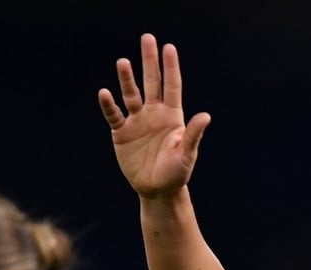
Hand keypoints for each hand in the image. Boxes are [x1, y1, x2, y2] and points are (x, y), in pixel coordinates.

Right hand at [99, 33, 211, 199]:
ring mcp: (137, 121)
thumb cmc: (177, 173)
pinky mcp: (121, 132)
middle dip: (149, 61)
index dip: (170, 67)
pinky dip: (109, 105)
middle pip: (151, 82)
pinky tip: (105, 93)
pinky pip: (114, 115)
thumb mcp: (187, 154)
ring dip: (126, 79)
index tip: (169, 47)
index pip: (172, 86)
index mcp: (172, 115)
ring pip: (131, 94)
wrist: (157, 190)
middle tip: (147, 38)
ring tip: (123, 62)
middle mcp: (154, 113)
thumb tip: (206, 116)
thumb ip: (193, 134)